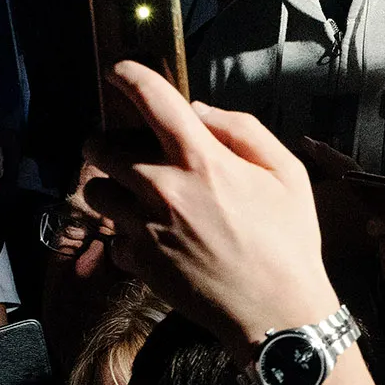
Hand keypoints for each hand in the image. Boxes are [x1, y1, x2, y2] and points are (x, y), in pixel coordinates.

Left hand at [82, 62, 334, 360]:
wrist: (276, 314)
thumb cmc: (288, 240)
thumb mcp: (286, 172)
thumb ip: (241, 130)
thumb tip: (198, 112)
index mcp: (201, 160)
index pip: (152, 100)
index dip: (129, 76)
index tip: (118, 71)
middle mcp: (163, 189)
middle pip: (102, 148)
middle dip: (105, 142)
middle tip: (121, 148)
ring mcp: (145, 228)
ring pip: (96, 193)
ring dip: (110, 188)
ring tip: (136, 196)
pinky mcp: (138, 262)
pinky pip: (113, 237)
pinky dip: (126, 235)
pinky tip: (153, 239)